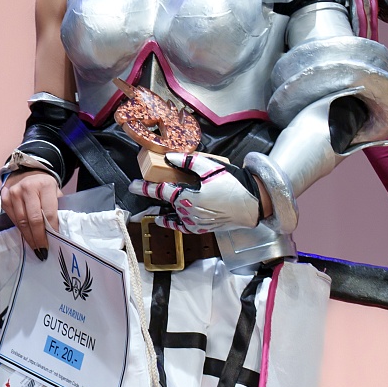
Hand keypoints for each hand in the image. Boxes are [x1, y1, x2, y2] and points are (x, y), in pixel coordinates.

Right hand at [1, 170, 62, 256]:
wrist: (27, 175)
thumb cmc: (45, 188)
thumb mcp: (56, 193)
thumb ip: (57, 208)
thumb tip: (57, 231)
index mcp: (45, 185)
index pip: (48, 213)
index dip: (51, 229)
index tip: (54, 241)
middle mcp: (27, 188)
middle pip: (33, 219)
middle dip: (38, 237)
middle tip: (42, 250)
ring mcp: (14, 193)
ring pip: (21, 221)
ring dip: (28, 237)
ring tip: (35, 247)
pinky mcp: (4, 199)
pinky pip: (13, 219)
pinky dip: (20, 230)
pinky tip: (26, 237)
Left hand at [133, 152, 262, 232]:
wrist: (254, 204)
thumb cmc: (234, 185)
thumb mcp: (212, 168)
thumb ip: (189, 162)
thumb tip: (170, 158)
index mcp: (187, 197)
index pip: (160, 191)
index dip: (145, 187)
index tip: (132, 185)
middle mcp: (188, 212)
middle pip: (166, 203)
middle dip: (153, 196)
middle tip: (140, 189)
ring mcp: (195, 222)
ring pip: (173, 216)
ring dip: (162, 210)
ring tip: (154, 206)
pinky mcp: (203, 228)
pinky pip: (183, 228)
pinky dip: (173, 223)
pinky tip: (166, 219)